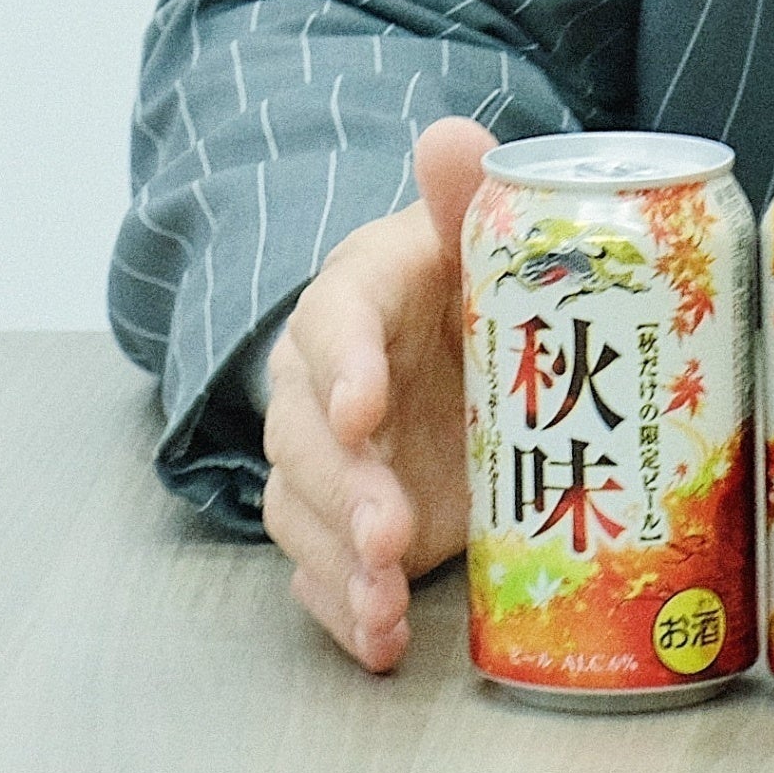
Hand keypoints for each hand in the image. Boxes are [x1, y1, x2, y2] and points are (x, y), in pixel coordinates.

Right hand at [260, 117, 494, 671]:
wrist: (460, 349)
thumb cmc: (463, 284)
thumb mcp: (470, 236)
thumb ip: (462, 193)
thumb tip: (450, 132)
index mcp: (352, 300)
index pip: (332, 324)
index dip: (344, 365)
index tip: (365, 406)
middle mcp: (321, 384)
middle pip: (305, 437)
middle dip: (344, 491)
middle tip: (389, 533)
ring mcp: (331, 462)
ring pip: (303, 513)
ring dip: (340, 564)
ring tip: (384, 605)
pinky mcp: (347, 524)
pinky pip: (321, 572)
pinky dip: (344, 612)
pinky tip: (380, 640)